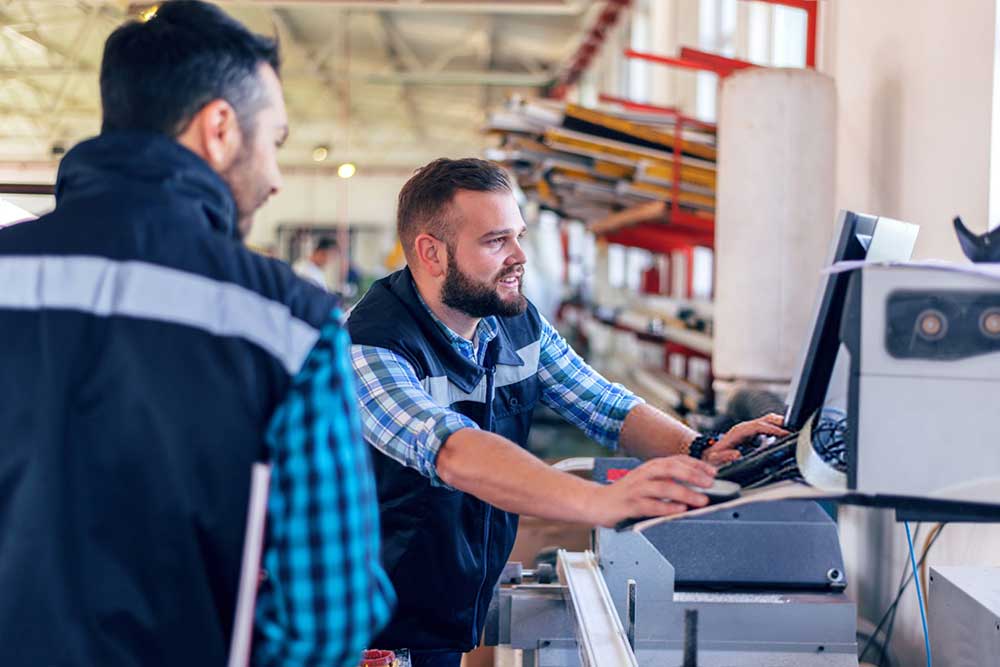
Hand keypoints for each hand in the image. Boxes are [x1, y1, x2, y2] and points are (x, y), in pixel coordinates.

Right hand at [586, 456, 717, 527]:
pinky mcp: (629, 505)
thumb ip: (666, 481)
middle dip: (693, 475)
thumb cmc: (624, 494)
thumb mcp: (646, 482)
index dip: (696, 465)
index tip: (712, 472)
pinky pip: (650, 505)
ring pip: (663, 487)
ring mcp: (636, 489)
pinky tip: (679, 510)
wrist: (596, 503)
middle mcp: (643, 475)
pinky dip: (666, 507)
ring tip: (701, 500)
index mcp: (650, 467)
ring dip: (684, 492)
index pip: (676, 460)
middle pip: (671, 469)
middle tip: (711, 483)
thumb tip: (695, 485)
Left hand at [703, 413, 788, 465]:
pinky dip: (777, 428)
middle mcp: (744, 428)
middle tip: (794, 429)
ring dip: (780, 424)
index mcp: (738, 432)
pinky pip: (766, 427)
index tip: (783, 433)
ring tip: (793, 431)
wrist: (708, 455)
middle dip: (780, 422)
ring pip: (767, 421)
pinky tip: (785, 435)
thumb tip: (737, 454)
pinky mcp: (752, 433)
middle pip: (765, 419)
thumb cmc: (713, 458)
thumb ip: (725, 457)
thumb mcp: (716, 459)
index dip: (772, 429)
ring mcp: (748, 429)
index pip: (758, 426)